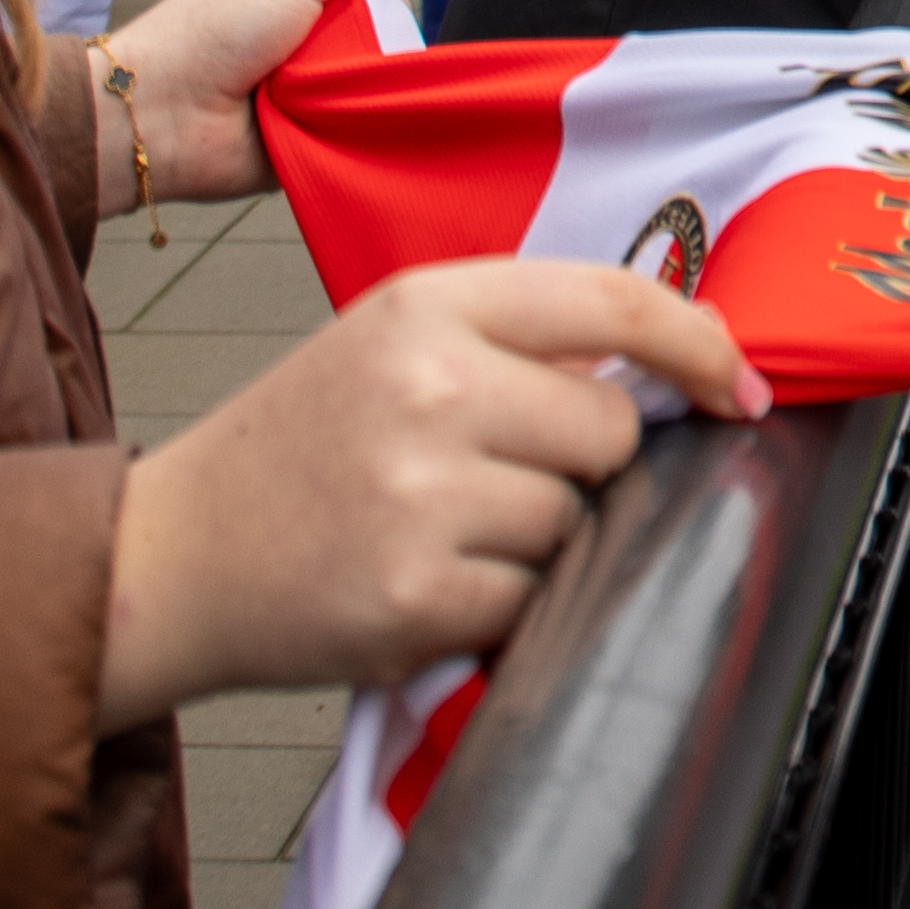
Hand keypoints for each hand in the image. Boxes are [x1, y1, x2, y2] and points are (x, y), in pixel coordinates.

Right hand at [97, 251, 759, 722]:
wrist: (171, 556)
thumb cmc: (294, 451)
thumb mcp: (390, 344)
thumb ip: (515, 340)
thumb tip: (659, 372)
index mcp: (426, 304)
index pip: (615, 303)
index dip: (699, 344)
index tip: (738, 386)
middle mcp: (429, 385)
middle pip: (607, 429)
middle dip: (576, 464)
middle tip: (486, 477)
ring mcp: (421, 493)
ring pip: (573, 521)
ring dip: (533, 541)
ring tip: (437, 530)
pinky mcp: (415, 593)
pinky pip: (530, 600)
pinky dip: (493, 605)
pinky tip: (420, 581)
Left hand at [98, 0, 423, 209]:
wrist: (159, 115)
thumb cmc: (211, 33)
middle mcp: (310, 43)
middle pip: (385, 33)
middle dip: (380, 39)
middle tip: (342, 48)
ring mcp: (311, 94)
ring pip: (378, 85)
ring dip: (368, 86)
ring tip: (337, 91)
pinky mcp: (312, 143)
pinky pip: (361, 135)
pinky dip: (361, 130)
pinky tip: (354, 125)